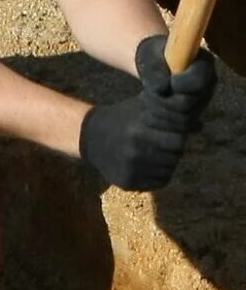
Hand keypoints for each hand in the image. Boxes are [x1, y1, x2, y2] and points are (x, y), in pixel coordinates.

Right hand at [79, 88, 195, 191]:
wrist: (90, 137)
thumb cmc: (123, 118)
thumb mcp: (143, 107)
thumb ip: (170, 114)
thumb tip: (200, 126)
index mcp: (139, 130)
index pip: (179, 140)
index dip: (178, 136)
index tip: (171, 132)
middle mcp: (135, 151)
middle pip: (175, 156)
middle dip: (173, 150)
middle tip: (163, 144)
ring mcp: (130, 168)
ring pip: (168, 171)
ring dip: (167, 163)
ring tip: (155, 153)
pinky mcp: (126, 182)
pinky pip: (158, 182)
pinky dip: (158, 175)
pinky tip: (148, 165)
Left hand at [135, 33, 216, 124]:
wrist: (154, 66)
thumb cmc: (154, 56)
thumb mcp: (150, 55)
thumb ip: (155, 68)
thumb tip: (163, 89)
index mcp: (204, 65)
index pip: (198, 81)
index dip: (179, 84)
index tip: (167, 79)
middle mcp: (208, 86)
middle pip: (186, 104)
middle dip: (160, 100)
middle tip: (145, 92)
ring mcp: (201, 104)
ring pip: (181, 120)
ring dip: (156, 112)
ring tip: (145, 99)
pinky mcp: (192, 117)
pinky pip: (179, 130)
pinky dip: (159, 123)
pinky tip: (147, 114)